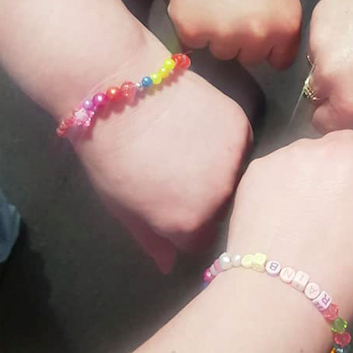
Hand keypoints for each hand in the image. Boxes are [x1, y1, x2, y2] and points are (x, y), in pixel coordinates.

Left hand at [73, 40, 251, 272]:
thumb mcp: (121, 205)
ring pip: (234, 179)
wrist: (120, 86)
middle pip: (220, 211)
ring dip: (218, 172)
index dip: (182, 226)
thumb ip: (151, 239)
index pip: (198, 241)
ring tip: (188, 149)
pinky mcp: (243, 126)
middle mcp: (221, 197)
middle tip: (176, 173)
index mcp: (189, 222)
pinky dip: (226, 144)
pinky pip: (241, 147)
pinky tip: (199, 129)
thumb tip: (169, 266)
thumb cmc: (110, 151)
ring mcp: (236, 160)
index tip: (167, 204)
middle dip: (202, 200)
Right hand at [163, 0, 301, 68]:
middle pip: (248, 57)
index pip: (279, 60)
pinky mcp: (191, 30)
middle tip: (229, 6)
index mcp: (285, 24)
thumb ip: (277, 15)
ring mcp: (223, 36)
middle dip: (240, 39)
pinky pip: (193, 41)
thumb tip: (268, 37)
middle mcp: (258, 36)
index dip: (268, 46)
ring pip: (220, 51)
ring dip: (215, 34)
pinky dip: (191, 25)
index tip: (256, 30)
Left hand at [226, 118, 352, 317]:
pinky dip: (281, 183)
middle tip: (334, 206)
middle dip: (344, 163)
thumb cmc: (349, 274)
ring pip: (309, 152)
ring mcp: (291, 154)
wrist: (281, 294)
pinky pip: (279, 166)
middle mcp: (331, 148)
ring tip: (301, 217)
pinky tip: (277, 217)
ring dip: (311, 172)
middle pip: (343, 141)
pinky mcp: (259, 167)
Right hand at [308, 0, 352, 131]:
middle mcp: (327, 76)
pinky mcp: (321, 12)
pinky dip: (335, 30)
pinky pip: (320, 31)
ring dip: (331, 54)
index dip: (335, 112)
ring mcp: (320, 41)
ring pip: (315, 58)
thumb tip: (350, 97)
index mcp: (349, 103)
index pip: (322, 121)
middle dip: (331, 84)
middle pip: (315, 90)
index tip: (348, 101)